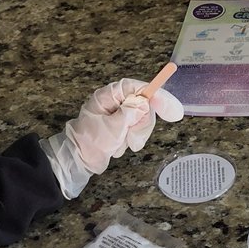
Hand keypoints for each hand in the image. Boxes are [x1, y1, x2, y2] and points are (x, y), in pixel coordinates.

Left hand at [41, 78, 183, 198]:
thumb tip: (144, 104)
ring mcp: (119, 114)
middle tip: (135, 137)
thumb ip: (130, 113)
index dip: (154, 94)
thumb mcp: (112, 127)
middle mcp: (115, 102)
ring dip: (136, 133)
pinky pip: (137, 129)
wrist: (80, 160)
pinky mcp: (122, 126)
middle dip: (142, 122)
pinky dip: (132, 138)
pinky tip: (120, 145)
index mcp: (108, 96)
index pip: (136, 87)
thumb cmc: (90, 142)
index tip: (168, 107)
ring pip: (142, 118)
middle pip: (143, 104)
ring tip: (125, 143)